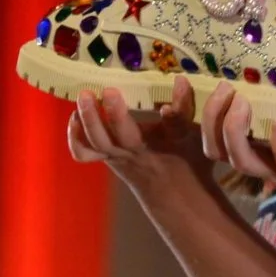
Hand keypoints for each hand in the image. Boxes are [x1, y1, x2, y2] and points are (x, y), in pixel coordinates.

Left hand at [68, 77, 214, 197]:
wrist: (173, 195)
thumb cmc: (188, 158)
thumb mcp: (200, 136)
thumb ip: (194, 111)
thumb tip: (193, 81)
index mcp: (172, 143)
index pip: (178, 123)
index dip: (179, 103)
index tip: (179, 81)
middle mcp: (144, 151)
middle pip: (126, 137)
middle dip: (117, 114)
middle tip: (111, 90)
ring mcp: (121, 156)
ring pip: (99, 143)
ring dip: (90, 119)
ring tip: (86, 95)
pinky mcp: (106, 158)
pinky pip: (83, 152)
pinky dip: (76, 134)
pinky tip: (75, 115)